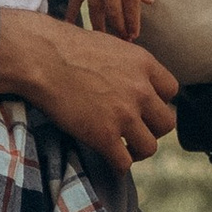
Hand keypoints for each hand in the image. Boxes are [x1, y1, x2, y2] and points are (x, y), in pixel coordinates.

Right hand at [0, 5, 178, 169]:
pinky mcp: (104, 135)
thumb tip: (127, 78)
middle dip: (153, 129)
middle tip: (137, 130)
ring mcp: (124, 114)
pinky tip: (110, 160)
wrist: (40, 57)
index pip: (171, 90)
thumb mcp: (109, 45)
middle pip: (167, 122)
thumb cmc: (64, 46)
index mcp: (143, 64)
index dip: (158, 101)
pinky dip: (118, 165)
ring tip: (124, 149)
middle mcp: (140, 90)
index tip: (144, 107)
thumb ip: (126, 65)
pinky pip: (124, 163)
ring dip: (138, 150)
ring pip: (150, 147)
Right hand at [76, 0, 152, 41]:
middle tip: (123, 40)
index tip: (134, 35)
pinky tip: (72, 26)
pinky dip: (72, 13)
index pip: (132, 4)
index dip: (133, 21)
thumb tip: (148, 1)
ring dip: (101, 26)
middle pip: (114, 11)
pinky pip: (76, 0)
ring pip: (96, 10)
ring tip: (104, 39)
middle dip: (119, 28)